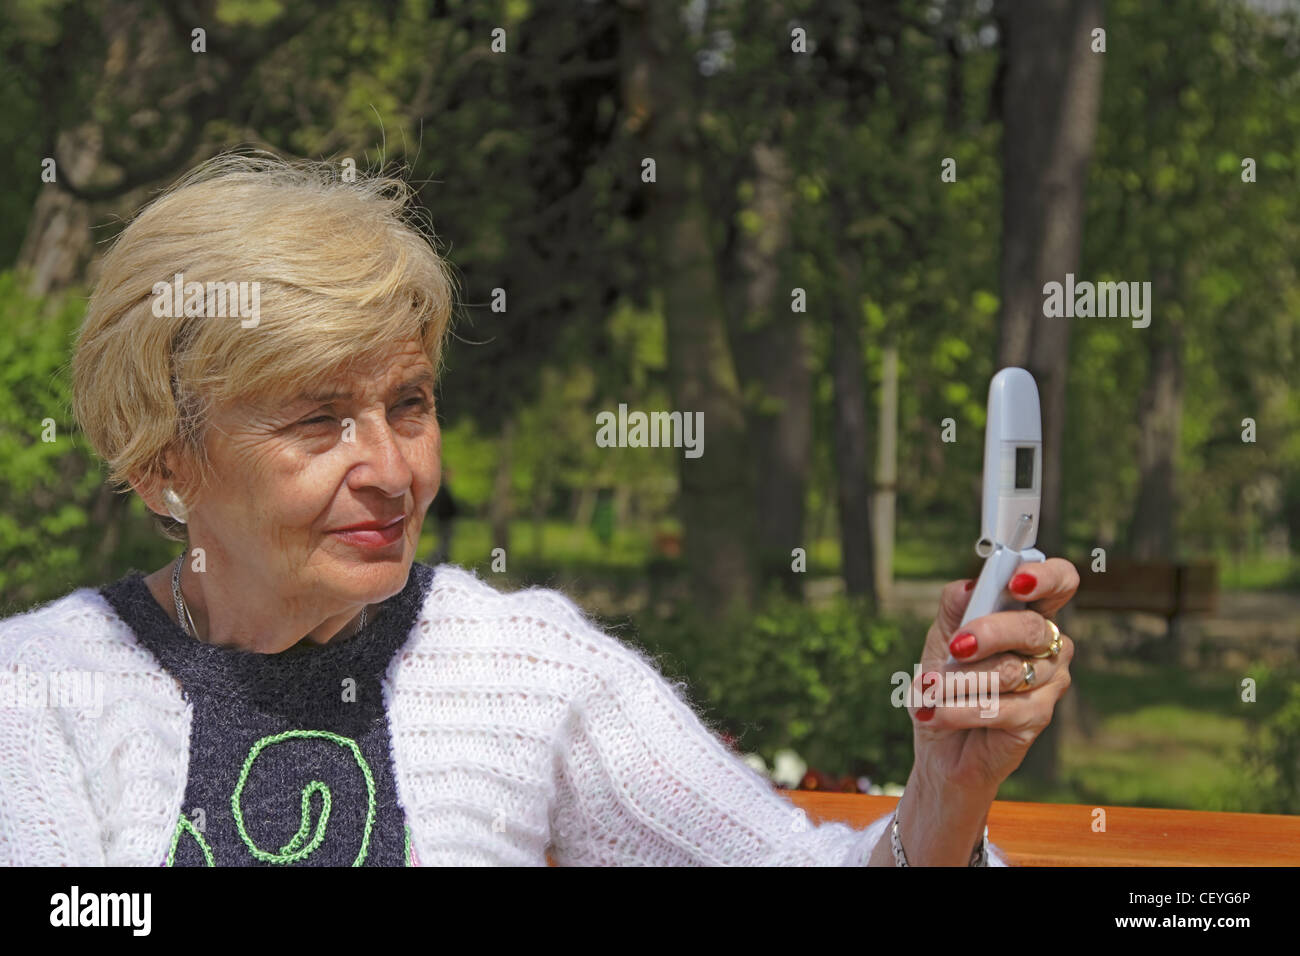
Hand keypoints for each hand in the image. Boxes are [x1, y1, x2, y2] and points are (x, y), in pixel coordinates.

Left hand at [908, 558, 1077, 795]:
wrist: (939, 740)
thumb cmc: (946, 682)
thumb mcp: (942, 639)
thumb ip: (955, 608)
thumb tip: (968, 585)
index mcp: (1028, 614)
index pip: (1060, 582)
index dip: (1047, 578)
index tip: (1017, 582)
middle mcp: (1049, 646)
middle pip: (1032, 628)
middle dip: (990, 633)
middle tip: (956, 647)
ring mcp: (1049, 682)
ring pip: (1011, 671)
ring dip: (961, 680)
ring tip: (930, 689)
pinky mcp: (1037, 718)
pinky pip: (1001, 708)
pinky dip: (959, 710)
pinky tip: (934, 713)